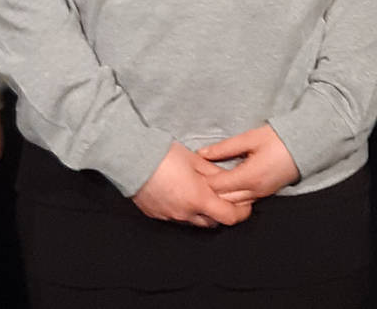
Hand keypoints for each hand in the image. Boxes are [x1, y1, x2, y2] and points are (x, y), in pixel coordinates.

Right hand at [131, 142, 251, 227]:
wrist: (131, 159)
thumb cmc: (164, 156)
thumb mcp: (195, 160)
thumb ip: (215, 173)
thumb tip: (230, 180)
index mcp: (198, 199)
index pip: (229, 217)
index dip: (241, 213)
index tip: (245, 204)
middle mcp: (185, 213)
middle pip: (213, 221)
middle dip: (222, 212)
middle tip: (224, 197)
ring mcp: (170, 216)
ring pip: (194, 221)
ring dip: (202, 212)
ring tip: (201, 193)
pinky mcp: (157, 215)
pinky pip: (177, 217)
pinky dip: (184, 209)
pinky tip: (181, 194)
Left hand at [199, 125, 299, 204]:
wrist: (307, 145)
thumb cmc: (280, 139)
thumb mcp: (250, 138)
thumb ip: (225, 148)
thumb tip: (202, 153)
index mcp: (249, 177)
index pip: (218, 186)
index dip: (202, 182)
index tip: (190, 175)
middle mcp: (254, 190)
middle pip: (223, 200)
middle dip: (207, 193)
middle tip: (193, 184)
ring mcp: (261, 194)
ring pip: (233, 204)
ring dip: (219, 198)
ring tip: (205, 187)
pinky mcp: (265, 193)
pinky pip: (243, 201)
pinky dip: (230, 198)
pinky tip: (222, 190)